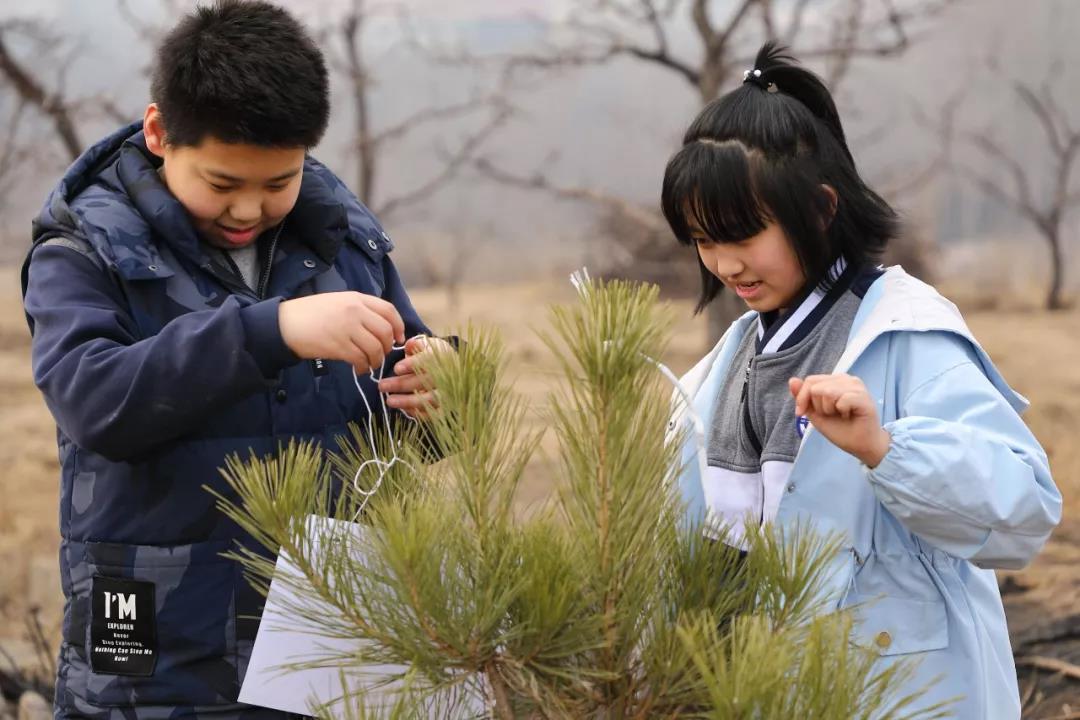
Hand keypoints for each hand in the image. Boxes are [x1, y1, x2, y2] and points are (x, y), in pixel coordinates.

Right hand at [278, 292, 404, 373]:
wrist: (285, 324)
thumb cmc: (311, 313)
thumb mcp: (338, 302)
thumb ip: (360, 310)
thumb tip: (382, 328)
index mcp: (356, 298)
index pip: (389, 310)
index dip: (398, 326)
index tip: (399, 338)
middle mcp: (354, 311)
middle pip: (385, 331)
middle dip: (388, 346)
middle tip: (382, 354)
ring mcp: (347, 328)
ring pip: (375, 348)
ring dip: (376, 360)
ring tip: (369, 364)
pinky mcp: (338, 346)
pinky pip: (360, 359)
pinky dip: (363, 367)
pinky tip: (358, 369)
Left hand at [378, 335, 452, 419]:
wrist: (454, 373)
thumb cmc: (434, 358)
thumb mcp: (427, 347)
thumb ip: (416, 346)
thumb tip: (409, 345)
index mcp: (442, 357)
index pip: (428, 360)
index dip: (412, 364)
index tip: (396, 369)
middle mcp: (447, 376)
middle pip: (425, 381)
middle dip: (402, 384)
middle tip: (382, 386)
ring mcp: (448, 393)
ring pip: (429, 399)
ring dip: (408, 401)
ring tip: (389, 401)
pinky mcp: (447, 408)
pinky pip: (433, 413)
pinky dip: (419, 412)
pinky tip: (404, 409)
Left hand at [788, 374, 890, 467]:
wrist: (861, 445)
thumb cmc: (840, 428)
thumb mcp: (815, 413)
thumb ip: (803, 397)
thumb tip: (792, 380)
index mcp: (834, 380)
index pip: (810, 380)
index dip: (802, 398)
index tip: (801, 413)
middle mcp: (846, 379)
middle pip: (815, 386)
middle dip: (817, 406)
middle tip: (832, 414)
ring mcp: (856, 386)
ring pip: (826, 391)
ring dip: (829, 409)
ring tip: (841, 414)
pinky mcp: (864, 396)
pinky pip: (841, 400)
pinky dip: (841, 411)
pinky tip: (850, 415)